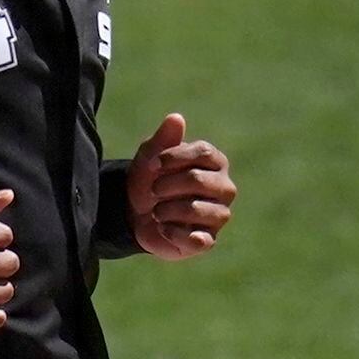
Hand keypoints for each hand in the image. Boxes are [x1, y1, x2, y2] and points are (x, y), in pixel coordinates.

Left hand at [127, 114, 235, 258]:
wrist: (135, 214)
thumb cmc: (150, 179)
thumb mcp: (150, 157)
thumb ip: (163, 139)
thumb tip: (176, 118)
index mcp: (214, 162)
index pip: (203, 153)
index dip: (173, 158)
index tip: (152, 164)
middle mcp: (224, 187)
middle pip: (197, 180)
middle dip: (166, 185)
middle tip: (153, 190)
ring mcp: (219, 214)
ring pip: (195, 209)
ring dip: (166, 210)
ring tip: (157, 211)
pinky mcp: (208, 240)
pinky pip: (197, 239)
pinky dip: (172, 233)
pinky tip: (162, 228)